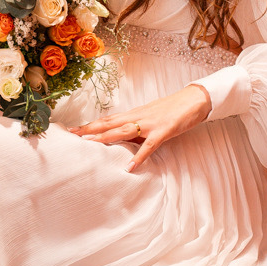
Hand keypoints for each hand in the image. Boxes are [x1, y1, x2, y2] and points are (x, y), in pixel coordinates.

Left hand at [69, 85, 212, 171]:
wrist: (194, 99)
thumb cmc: (172, 109)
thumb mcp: (150, 116)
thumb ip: (136, 127)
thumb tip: (123, 137)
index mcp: (134, 113)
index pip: (108, 119)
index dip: (90, 124)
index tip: (73, 129)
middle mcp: (138, 116)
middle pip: (110, 123)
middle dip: (90, 129)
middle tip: (72, 135)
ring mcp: (150, 124)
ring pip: (123, 130)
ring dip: (106, 137)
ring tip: (90, 144)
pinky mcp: (164, 131)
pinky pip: (149, 146)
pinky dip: (139, 156)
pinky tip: (129, 167)